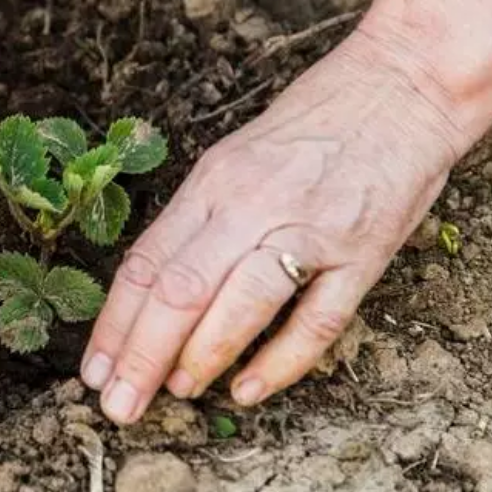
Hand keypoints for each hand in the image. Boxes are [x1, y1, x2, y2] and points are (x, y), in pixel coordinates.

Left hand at [80, 27, 465, 423]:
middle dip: (141, 355)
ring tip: (174, 392)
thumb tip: (149, 292)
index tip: (93, 370)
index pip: (146, 262)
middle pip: (180, 289)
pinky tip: (247, 390)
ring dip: (200, 357)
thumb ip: (194, 223)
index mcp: (212, 183)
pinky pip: (317, 319)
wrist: (398, 86)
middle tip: (117, 405)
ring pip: (240, 303)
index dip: (114, 323)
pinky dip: (280, 362)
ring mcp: (310, 229)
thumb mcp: (231, 161)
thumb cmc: (306, 129)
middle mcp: (252, 205)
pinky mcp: (363, 253)